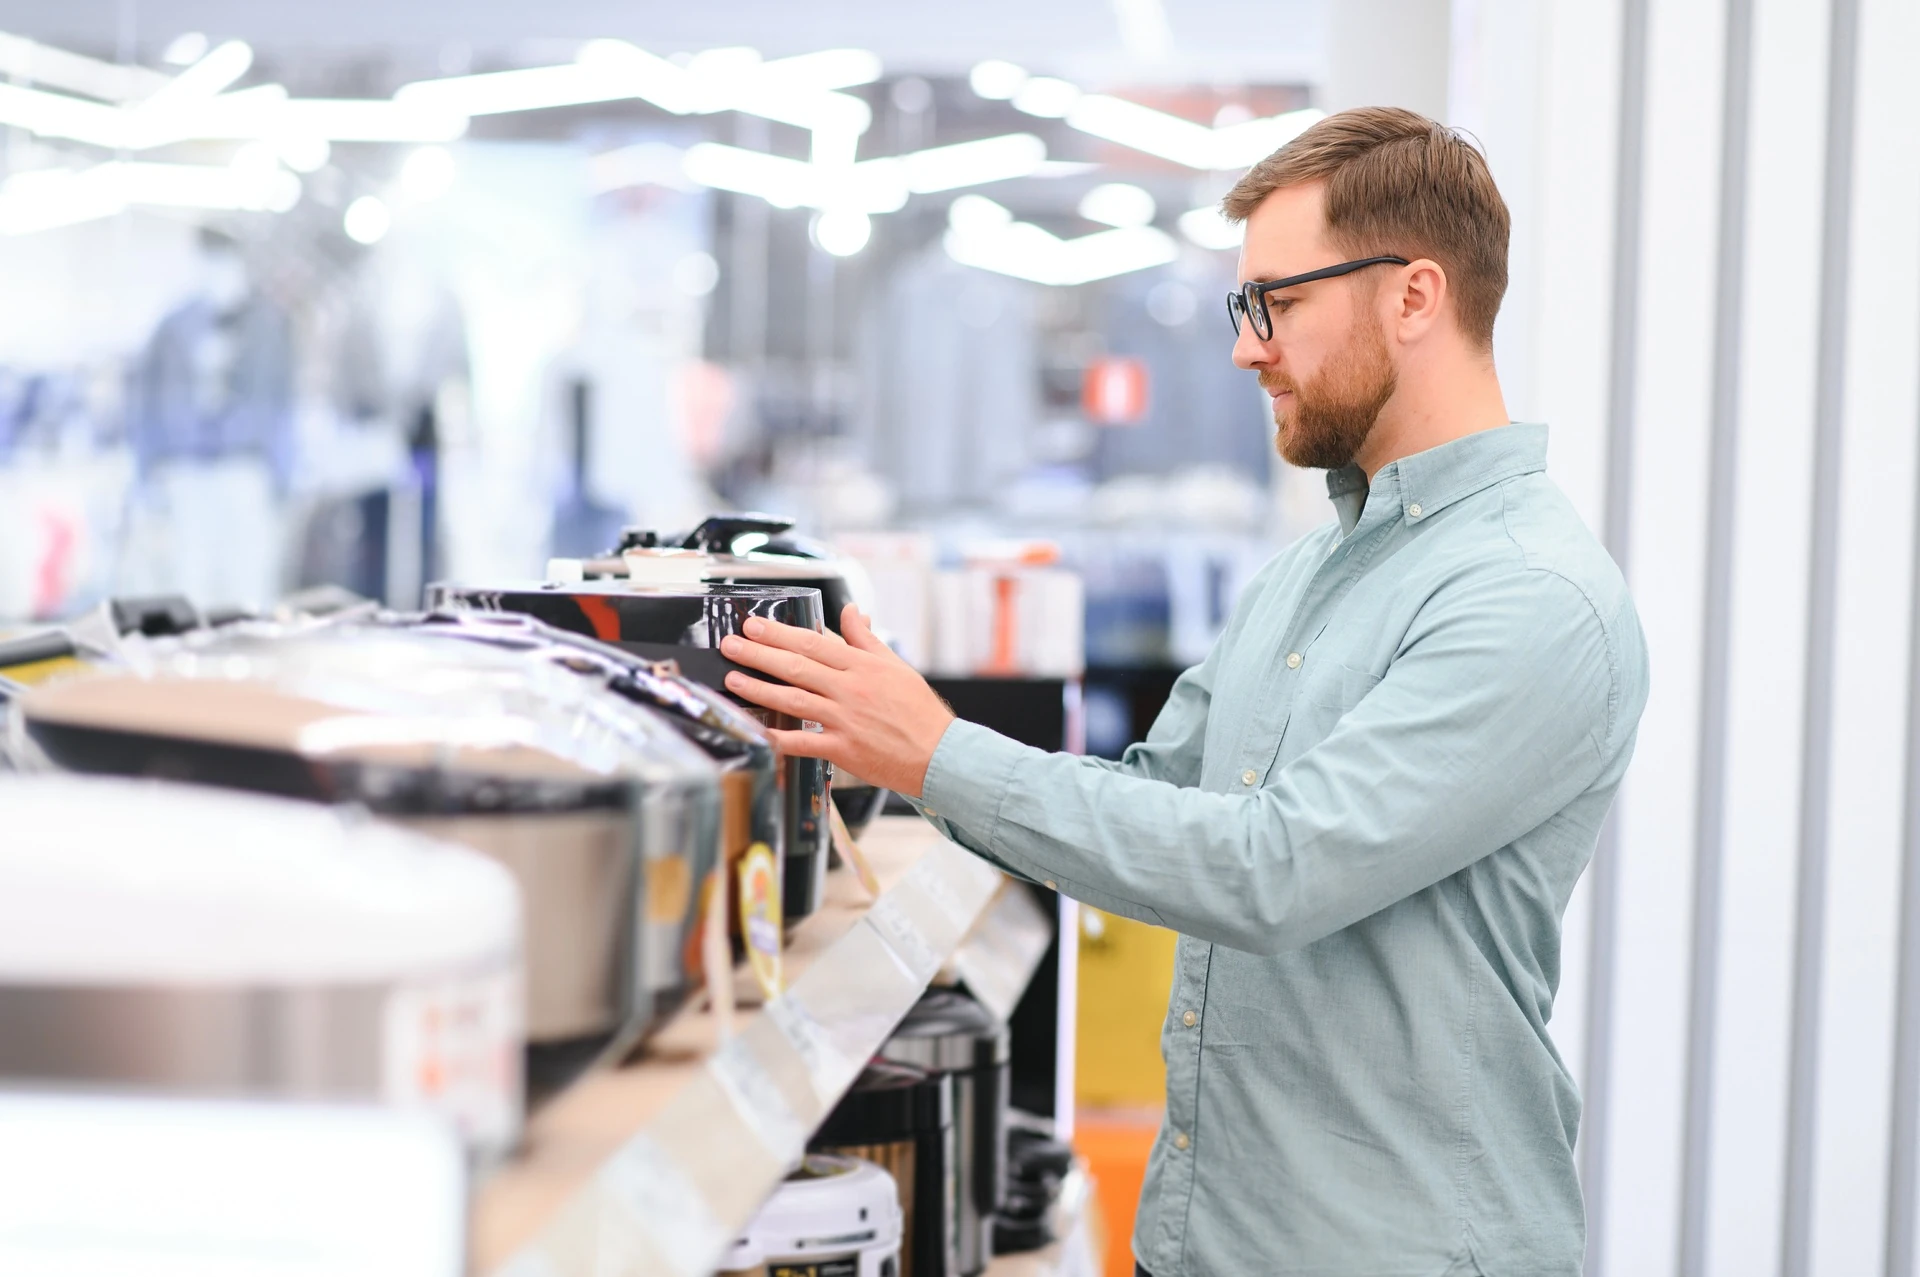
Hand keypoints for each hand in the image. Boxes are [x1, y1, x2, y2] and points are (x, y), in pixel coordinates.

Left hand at [719, 604, 955, 798]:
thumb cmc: (919, 711)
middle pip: (797, 666)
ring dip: (759, 688)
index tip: (754, 625)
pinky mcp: (842, 749)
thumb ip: (867, 640)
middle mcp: (850, 689)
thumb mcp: (896, 666)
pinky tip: (757, 731)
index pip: (814, 642)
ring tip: (733, 679)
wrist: (939, 755)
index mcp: (862, 666)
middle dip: (759, 653)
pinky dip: (779, 737)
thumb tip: (853, 611)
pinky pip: (803, 742)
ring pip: (794, 700)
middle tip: (732, 644)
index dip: (780, 632)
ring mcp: (844, 720)